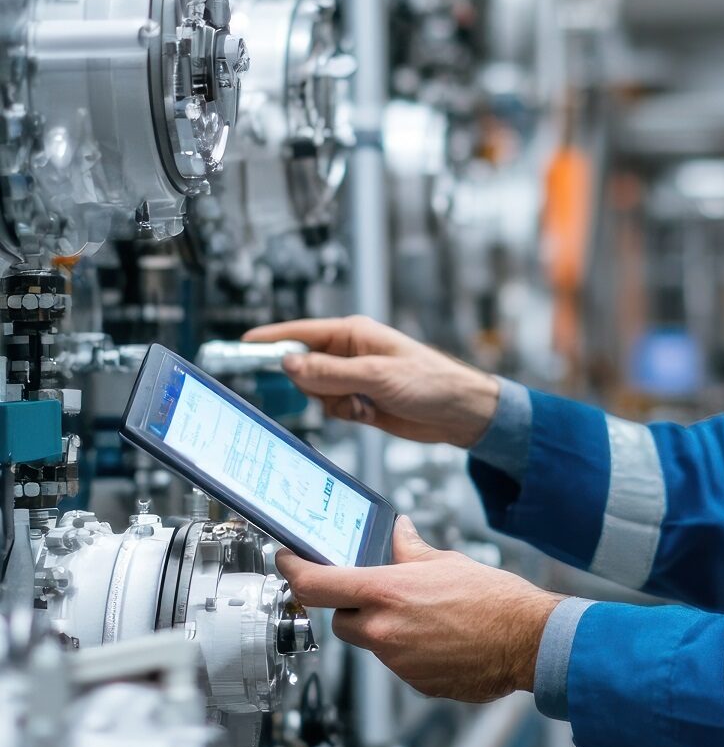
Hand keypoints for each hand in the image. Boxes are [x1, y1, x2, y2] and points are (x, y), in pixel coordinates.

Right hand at [242, 315, 498, 447]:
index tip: (242, 346)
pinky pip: (333, 408)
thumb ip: (331, 371)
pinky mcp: (360, 399)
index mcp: (353, 334)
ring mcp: (354, 377)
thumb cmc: (430, 382)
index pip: (301, 332)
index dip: (271, 340)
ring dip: (333, 402)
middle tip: (339, 392)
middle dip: (314, 384)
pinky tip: (370, 413)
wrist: (459, 412)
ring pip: (316, 391)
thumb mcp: (377, 376)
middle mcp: (350, 352)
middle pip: (303, 366)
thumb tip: (290, 364)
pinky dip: (346, 414)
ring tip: (364, 403)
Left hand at [276, 517, 563, 702]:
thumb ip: (411, 551)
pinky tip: (439, 637)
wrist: (528, 641)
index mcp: (386, 592)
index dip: (294, 570)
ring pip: (372, 642)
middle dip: (354, 606)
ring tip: (426, 615)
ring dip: (386, 628)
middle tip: (383, 592)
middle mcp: (383, 630)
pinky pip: (398, 663)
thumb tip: (398, 533)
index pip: (316, 584)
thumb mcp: (447, 562)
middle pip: (342, 619)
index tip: (288, 561)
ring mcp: (397, 662)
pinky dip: (409, 650)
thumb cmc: (494, 599)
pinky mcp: (414, 684)